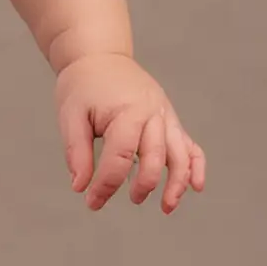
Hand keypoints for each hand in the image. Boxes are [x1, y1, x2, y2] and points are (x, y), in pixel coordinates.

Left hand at [55, 51, 205, 213]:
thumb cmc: (83, 86)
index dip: (106, 185)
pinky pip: (190, 145)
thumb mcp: (71, 116)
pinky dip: (195, 166)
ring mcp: (165, 116)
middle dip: (143, 185)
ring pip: (181, 154)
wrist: (99, 57)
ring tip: (167, 208)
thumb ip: (77, 152)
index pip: (120, 157)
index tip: (91, 202)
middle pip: (155, 157)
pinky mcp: (170, 119)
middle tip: (128, 201)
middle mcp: (152, 113)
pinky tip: (195, 187)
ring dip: (177, 183)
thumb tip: (80, 187)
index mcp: (126, 110)